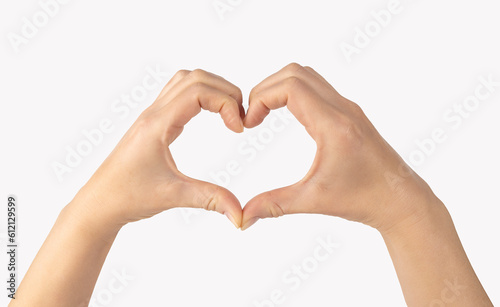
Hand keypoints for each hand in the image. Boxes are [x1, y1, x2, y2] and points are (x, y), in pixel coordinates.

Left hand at [76, 69, 244, 230]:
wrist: (100, 203)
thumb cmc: (127, 196)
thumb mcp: (173, 196)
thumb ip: (210, 200)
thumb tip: (240, 215)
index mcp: (157, 124)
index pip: (199, 91)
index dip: (226, 103)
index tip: (238, 128)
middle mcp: (154, 114)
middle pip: (196, 78)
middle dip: (225, 92)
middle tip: (239, 119)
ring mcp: (152, 116)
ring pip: (186, 81)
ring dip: (213, 90)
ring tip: (229, 114)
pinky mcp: (154, 123)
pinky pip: (179, 94)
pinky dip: (200, 96)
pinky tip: (210, 116)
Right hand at [241, 63, 436, 231]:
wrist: (400, 200)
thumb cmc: (364, 199)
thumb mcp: (314, 200)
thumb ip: (275, 204)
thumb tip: (244, 216)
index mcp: (334, 125)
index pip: (290, 87)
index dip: (261, 98)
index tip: (250, 123)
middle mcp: (342, 109)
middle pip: (295, 73)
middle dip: (266, 89)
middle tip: (253, 116)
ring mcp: (348, 108)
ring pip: (307, 76)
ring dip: (280, 88)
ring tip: (265, 114)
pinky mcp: (349, 114)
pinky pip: (317, 88)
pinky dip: (294, 93)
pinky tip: (287, 117)